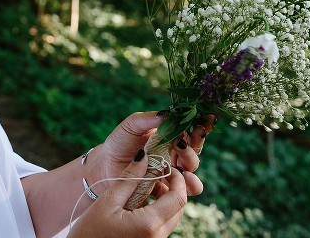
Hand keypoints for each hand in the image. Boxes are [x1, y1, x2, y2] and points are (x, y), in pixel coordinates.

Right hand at [68, 148, 186, 237]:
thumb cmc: (90, 232)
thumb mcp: (108, 201)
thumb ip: (129, 179)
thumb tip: (144, 157)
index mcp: (149, 225)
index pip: (178, 198)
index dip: (177, 179)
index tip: (165, 166)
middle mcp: (157, 237)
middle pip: (178, 208)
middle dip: (171, 188)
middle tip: (154, 172)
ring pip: (170, 217)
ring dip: (163, 199)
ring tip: (142, 185)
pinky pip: (161, 225)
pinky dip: (156, 210)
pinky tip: (137, 202)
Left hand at [89, 111, 210, 196]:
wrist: (104, 165)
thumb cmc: (119, 142)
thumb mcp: (132, 125)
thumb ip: (148, 119)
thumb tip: (167, 114)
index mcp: (170, 138)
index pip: (191, 133)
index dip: (200, 128)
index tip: (204, 121)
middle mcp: (174, 157)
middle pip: (194, 154)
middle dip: (193, 147)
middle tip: (181, 142)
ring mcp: (170, 176)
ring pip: (191, 176)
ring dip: (190, 169)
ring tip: (182, 166)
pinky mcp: (163, 191)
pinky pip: (179, 194)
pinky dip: (183, 189)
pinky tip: (176, 180)